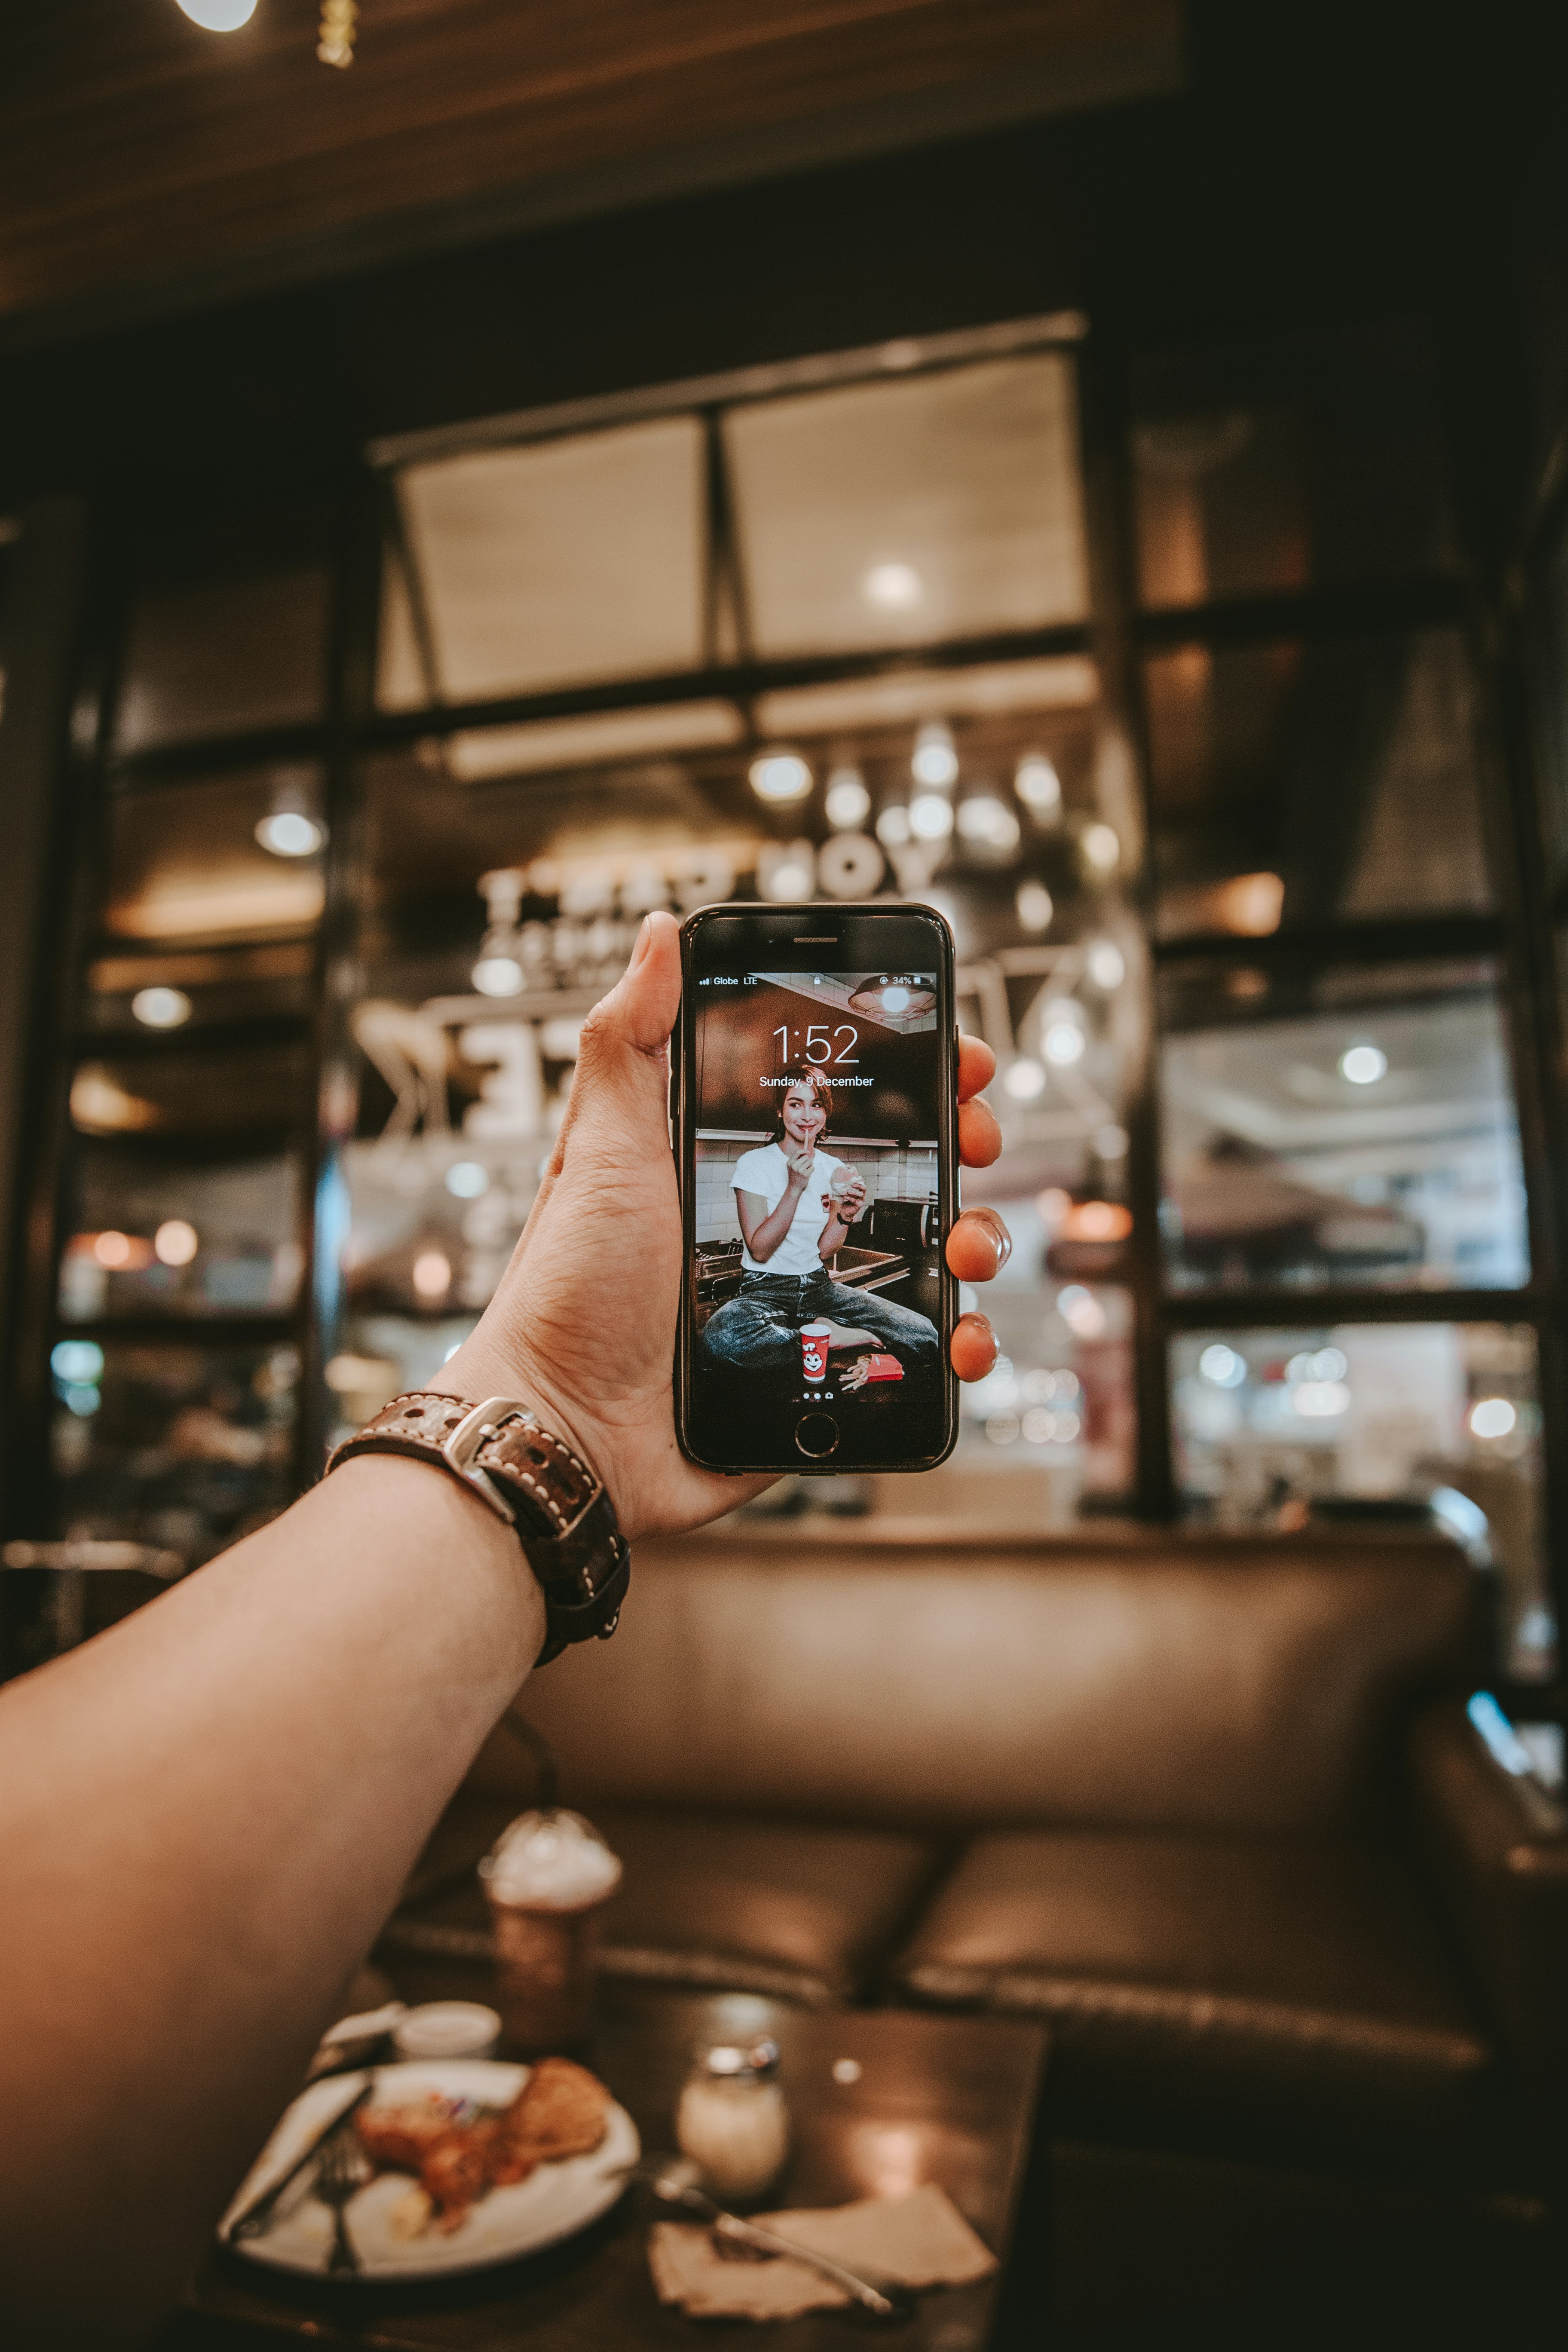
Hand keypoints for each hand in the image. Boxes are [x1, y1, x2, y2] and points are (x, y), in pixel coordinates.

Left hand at [443, 913, 1007, 1539]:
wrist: (565, 1429)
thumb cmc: (569, 1289)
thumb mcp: (596, 1149)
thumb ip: (627, 1042)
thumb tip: (661, 934)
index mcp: (735, 1163)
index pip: (842, 1098)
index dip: (907, 1071)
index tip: (950, 1055)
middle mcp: (780, 1226)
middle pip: (903, 1170)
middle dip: (958, 1146)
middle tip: (971, 1143)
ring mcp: (807, 1301)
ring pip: (925, 1258)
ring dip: (973, 1240)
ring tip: (967, 1247)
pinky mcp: (822, 1372)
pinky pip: (911, 1353)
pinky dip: (956, 1343)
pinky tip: (962, 1338)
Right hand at [783, 1145, 815, 1191]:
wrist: (794, 1187)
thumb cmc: (794, 1176)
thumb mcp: (792, 1166)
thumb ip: (797, 1159)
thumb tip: (807, 1152)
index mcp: (789, 1163)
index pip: (797, 1152)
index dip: (803, 1150)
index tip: (808, 1152)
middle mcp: (794, 1166)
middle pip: (806, 1157)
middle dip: (807, 1161)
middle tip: (804, 1167)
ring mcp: (799, 1170)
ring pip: (810, 1162)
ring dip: (810, 1165)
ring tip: (805, 1170)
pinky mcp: (805, 1174)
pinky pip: (813, 1167)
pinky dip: (811, 1170)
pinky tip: (807, 1174)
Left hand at [831, 1176, 867, 1221]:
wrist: (845, 1211)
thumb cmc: (846, 1201)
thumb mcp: (846, 1194)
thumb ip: (845, 1188)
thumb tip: (840, 1182)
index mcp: (860, 1191)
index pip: (862, 1185)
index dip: (860, 1182)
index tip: (854, 1180)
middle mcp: (862, 1195)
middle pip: (864, 1188)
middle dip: (858, 1185)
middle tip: (852, 1185)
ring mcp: (861, 1200)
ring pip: (860, 1194)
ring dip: (854, 1192)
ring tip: (847, 1191)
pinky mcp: (859, 1205)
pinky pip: (855, 1201)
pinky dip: (849, 1198)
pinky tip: (844, 1197)